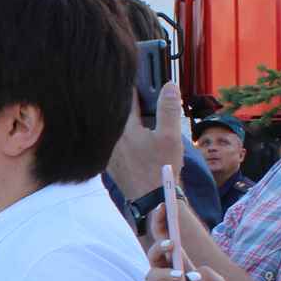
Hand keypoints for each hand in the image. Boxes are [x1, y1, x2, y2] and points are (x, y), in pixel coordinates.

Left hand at [106, 81, 184, 206]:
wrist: (152, 201)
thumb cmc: (160, 169)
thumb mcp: (170, 136)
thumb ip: (169, 109)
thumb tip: (169, 86)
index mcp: (124, 129)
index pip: (126, 99)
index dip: (136, 87)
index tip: (142, 79)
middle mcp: (112, 139)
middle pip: (120, 114)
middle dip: (133, 104)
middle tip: (147, 97)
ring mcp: (110, 153)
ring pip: (118, 129)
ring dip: (130, 122)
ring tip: (146, 117)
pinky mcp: (112, 164)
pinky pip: (117, 144)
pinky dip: (127, 138)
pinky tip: (140, 140)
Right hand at [144, 228, 227, 280]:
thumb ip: (210, 276)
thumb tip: (193, 274)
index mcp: (176, 264)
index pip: (164, 238)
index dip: (161, 222)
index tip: (163, 205)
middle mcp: (163, 275)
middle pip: (152, 254)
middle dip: (160, 246)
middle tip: (172, 243)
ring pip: (151, 276)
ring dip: (166, 274)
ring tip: (181, 277)